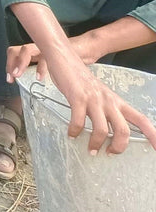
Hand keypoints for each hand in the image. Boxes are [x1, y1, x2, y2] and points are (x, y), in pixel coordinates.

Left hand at [8, 30, 111, 84]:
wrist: (86, 48)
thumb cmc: (68, 60)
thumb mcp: (50, 65)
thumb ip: (41, 69)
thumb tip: (32, 80)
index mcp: (34, 51)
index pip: (14, 52)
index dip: (9, 63)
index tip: (9, 79)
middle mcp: (37, 47)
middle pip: (15, 50)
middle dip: (10, 63)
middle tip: (10, 78)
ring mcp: (45, 47)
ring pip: (26, 50)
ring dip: (20, 63)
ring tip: (17, 75)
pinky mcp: (56, 51)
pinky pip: (45, 57)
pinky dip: (40, 68)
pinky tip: (39, 78)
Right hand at [41, 48, 155, 154]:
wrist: (65, 58)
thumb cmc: (81, 79)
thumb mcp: (100, 95)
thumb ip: (107, 111)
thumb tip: (108, 132)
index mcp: (116, 101)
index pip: (140, 119)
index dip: (152, 135)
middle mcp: (109, 101)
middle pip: (123, 130)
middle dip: (118, 147)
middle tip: (109, 153)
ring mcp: (93, 100)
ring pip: (102, 130)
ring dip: (95, 144)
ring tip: (90, 149)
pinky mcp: (78, 98)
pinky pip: (79, 121)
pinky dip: (75, 131)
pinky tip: (71, 134)